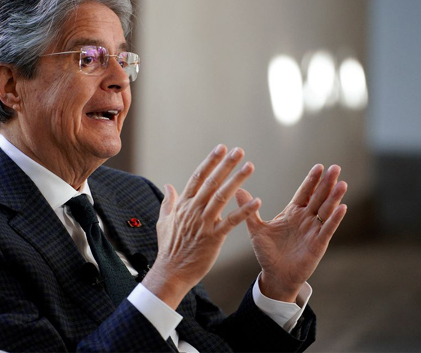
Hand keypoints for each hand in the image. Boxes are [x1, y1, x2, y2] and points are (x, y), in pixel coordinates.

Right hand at [143, 145, 261, 308]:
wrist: (171, 272)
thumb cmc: (168, 248)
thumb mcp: (164, 221)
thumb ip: (168, 202)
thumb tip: (168, 185)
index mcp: (183, 205)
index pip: (197, 177)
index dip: (210, 161)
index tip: (221, 148)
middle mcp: (193, 210)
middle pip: (211, 182)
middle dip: (226, 165)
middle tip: (239, 151)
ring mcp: (203, 223)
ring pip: (222, 196)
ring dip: (236, 180)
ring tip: (249, 166)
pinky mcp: (213, 237)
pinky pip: (231, 221)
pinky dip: (244, 211)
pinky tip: (256, 200)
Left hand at [235, 164, 346, 302]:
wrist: (275, 275)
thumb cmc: (267, 253)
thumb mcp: (256, 229)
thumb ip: (249, 210)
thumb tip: (238, 191)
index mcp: (293, 212)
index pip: (305, 192)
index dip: (311, 180)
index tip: (319, 166)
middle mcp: (306, 219)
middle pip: (318, 197)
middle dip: (327, 183)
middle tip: (335, 167)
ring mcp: (313, 230)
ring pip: (326, 210)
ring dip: (334, 197)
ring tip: (342, 183)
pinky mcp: (318, 243)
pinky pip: (328, 228)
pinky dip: (335, 218)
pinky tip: (342, 207)